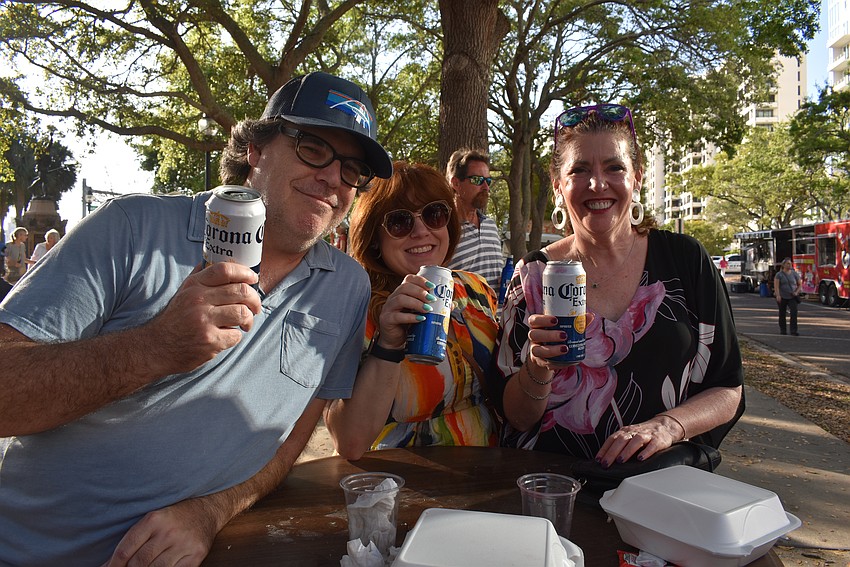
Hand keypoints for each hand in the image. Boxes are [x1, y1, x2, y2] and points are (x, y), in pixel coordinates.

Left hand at [102, 498, 219, 566]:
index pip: (125, 550)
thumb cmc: (174, 517)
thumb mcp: (152, 520)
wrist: (207, 510)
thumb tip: (107, 565)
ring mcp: (183, 544)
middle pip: (138, 563)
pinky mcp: (196, 556)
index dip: (113, 565)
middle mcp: (168, 532)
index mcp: (154, 519)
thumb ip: (133, 540)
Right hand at [146, 262, 261, 373]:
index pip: (225, 270)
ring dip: (249, 319)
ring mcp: (204, 321)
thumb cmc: (176, 317)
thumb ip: (202, 277)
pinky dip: (236, 336)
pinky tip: (227, 336)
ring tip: (245, 323)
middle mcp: (198, 300)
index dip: (245, 272)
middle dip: (254, 300)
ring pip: (242, 313)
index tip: (253, 279)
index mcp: (194, 285)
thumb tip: (223, 262)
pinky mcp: (210, 340)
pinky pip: (236, 335)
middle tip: (255, 307)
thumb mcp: (184, 292)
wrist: (157, 346)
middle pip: (241, 291)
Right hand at [376, 274, 434, 348]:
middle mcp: (394, 297)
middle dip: (420, 292)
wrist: (396, 341)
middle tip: (432, 299)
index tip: (432, 286)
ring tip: (428, 309)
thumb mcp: (421, 314)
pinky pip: (397, 316)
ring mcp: (388, 308)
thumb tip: (451, 304)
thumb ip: (434, 308)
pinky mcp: (387, 319)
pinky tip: (420, 319)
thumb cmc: (410, 325)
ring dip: (416, 303)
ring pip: (400, 299)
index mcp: (402, 293)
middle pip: (405, 287)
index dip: (420, 280)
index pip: (408, 279)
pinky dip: (410, 317)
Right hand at [526, 313, 592, 371]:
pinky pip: (544, 363)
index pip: (534, 320)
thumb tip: (590, 316)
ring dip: (552, 350)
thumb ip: (576, 322)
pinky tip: (565, 362)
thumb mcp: (565, 328)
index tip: (556, 320)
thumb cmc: (557, 336)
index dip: (542, 319)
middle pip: (534, 334)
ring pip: (537, 350)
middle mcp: (534, 337)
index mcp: (537, 325)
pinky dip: (555, 363)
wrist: (550, 355)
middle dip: (549, 335)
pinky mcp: (539, 362)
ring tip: (566, 349)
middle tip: (564, 335)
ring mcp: (534, 350)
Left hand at [595, 415, 683, 467]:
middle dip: (612, 452)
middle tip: (606, 463)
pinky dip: (646, 452)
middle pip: (621, 440)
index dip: (604, 449)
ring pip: (635, 441)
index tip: (598, 459)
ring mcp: (646, 435)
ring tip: (621, 460)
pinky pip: (652, 445)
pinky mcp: (658, 440)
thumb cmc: (644, 434)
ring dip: (627, 451)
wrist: (664, 426)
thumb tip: (605, 458)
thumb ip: (619, 444)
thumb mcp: (630, 436)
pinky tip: (641, 458)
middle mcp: (634, 432)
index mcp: (626, 431)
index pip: (612, 439)